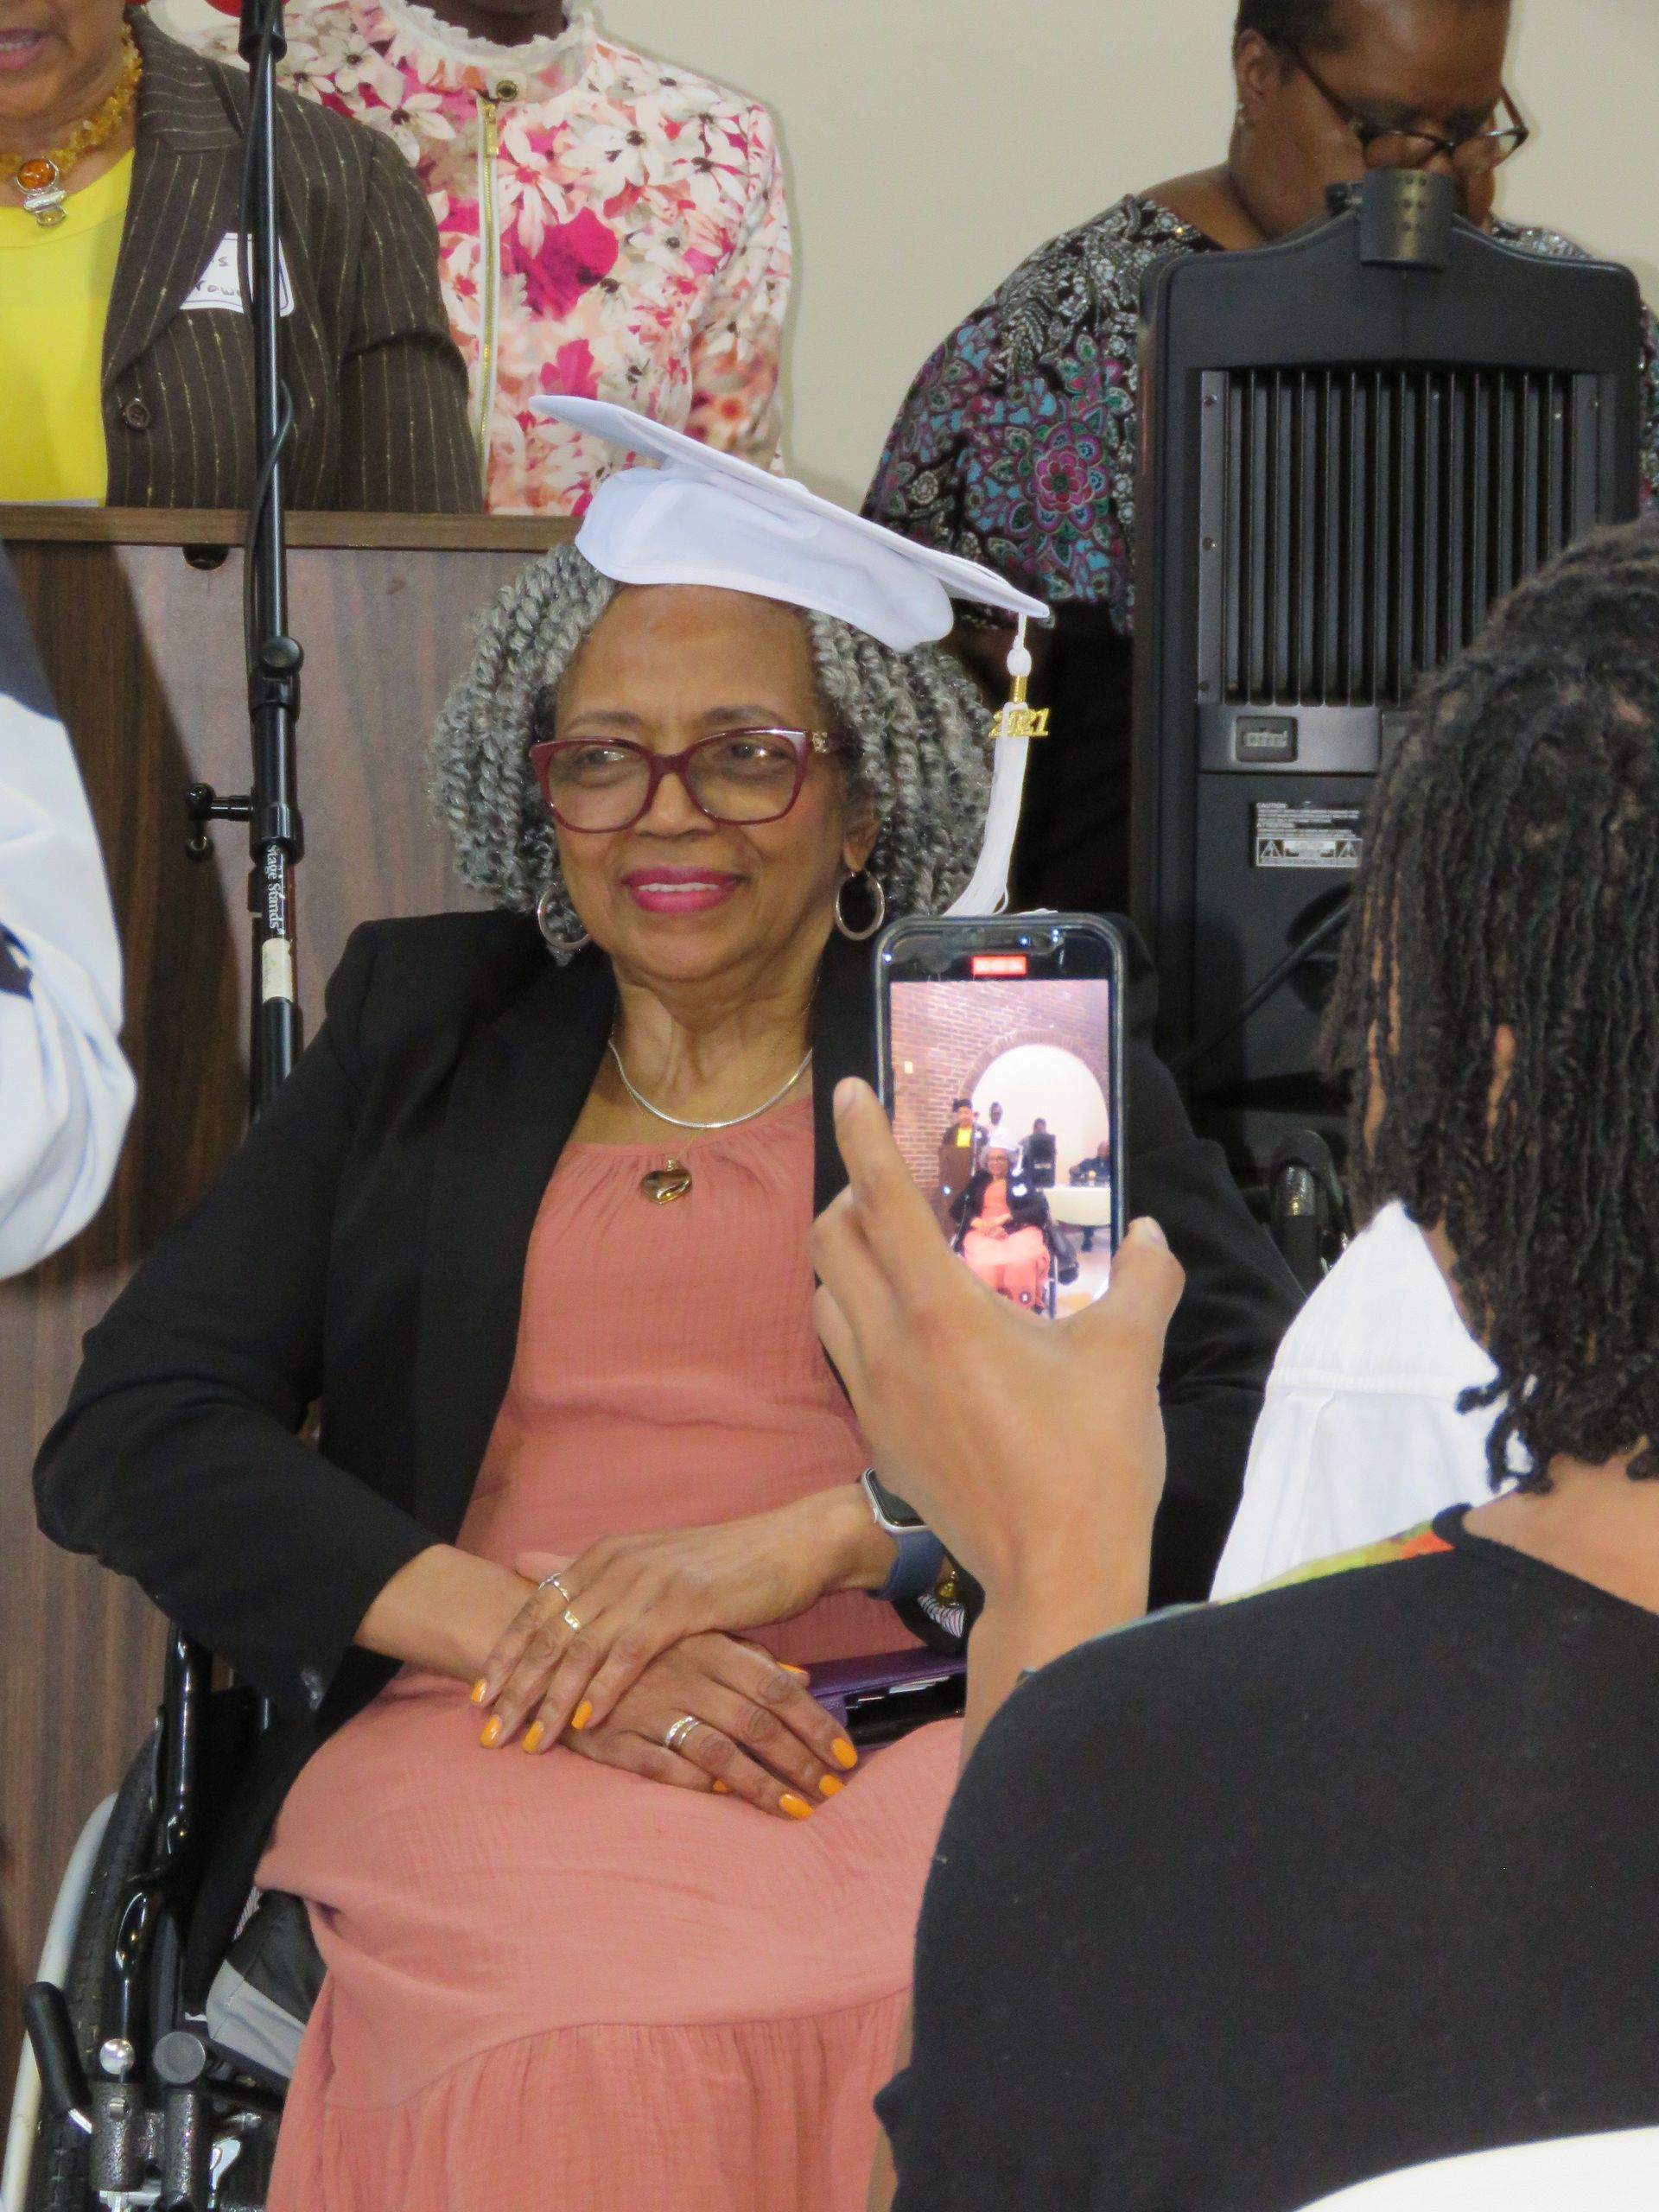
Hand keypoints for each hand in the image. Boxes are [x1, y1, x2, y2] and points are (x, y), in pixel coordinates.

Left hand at [471, 1489, 892, 1749]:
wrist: (788, 1545)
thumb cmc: (720, 1562)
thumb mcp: (646, 1561)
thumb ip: (588, 1572)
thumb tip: (525, 1563)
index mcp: (604, 1555)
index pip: (537, 1608)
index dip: (504, 1654)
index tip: (478, 1696)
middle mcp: (617, 1563)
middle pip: (549, 1632)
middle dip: (514, 1685)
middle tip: (488, 1731)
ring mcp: (648, 1582)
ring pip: (582, 1648)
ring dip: (550, 1699)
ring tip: (527, 1739)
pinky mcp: (682, 1603)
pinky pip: (630, 1652)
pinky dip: (603, 1688)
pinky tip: (584, 1720)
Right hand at [553, 1633, 859, 1820]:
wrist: (548, 1639)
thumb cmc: (636, 1642)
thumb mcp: (697, 1637)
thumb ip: (749, 1656)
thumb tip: (803, 1677)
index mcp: (709, 1646)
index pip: (776, 1686)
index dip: (814, 1723)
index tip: (846, 1755)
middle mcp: (686, 1676)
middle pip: (756, 1723)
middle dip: (799, 1761)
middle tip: (832, 1793)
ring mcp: (651, 1707)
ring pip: (718, 1750)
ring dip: (760, 1784)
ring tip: (795, 1810)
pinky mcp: (615, 1737)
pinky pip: (662, 1765)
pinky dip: (695, 1783)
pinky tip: (725, 1800)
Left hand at [809, 1080, 1182, 1611]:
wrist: (1054, 1575)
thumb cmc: (1091, 1462)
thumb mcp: (1130, 1357)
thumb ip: (1145, 1277)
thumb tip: (1149, 1231)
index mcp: (942, 1310)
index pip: (881, 1199)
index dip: (861, 1136)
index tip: (846, 1092)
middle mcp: (890, 1345)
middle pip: (829, 1241)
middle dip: (849, 1195)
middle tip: (896, 1187)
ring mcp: (874, 1395)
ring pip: (824, 1298)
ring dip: (846, 1258)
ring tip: (897, 1251)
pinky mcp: (878, 1438)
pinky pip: (844, 1353)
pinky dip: (858, 1317)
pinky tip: (910, 1331)